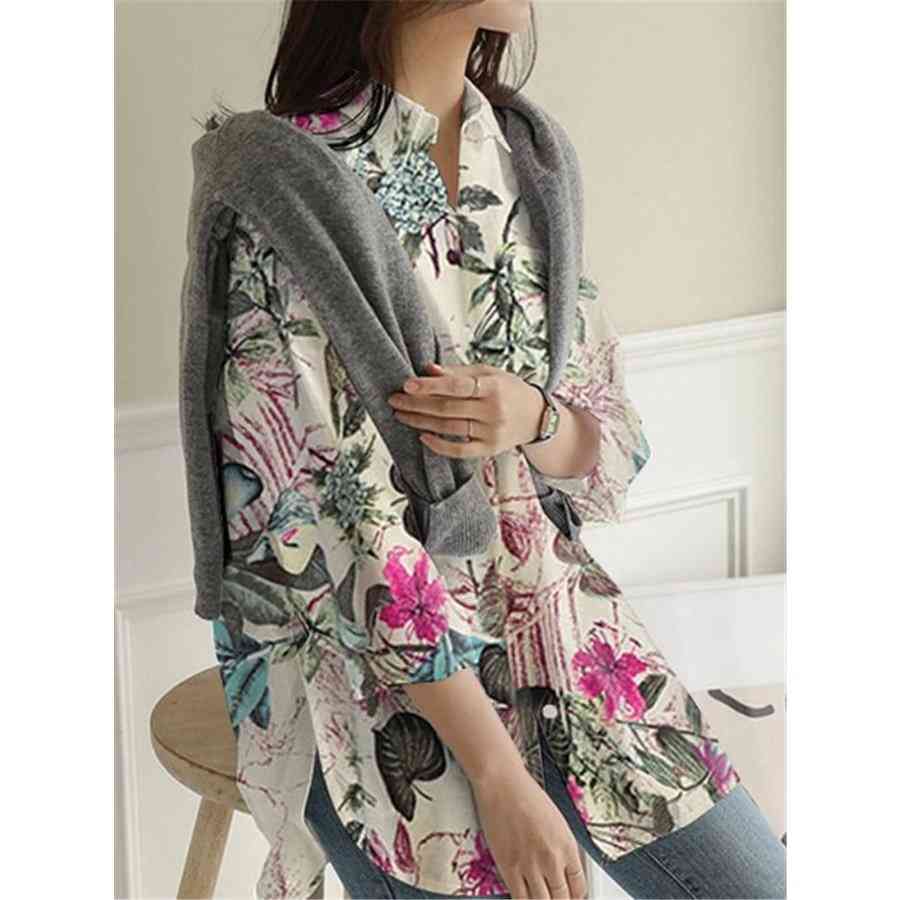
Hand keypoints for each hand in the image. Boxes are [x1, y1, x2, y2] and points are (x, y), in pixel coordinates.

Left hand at [387, 361, 543, 457]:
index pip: (456, 386)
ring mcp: (492, 433)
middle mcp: (494, 411)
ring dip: (421, 422)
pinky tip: (423, 436)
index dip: (430, 386)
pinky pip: (459, 450)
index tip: (407, 384)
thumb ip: (458, 372)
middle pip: (447, 408)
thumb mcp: (489, 373)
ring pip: (449, 428)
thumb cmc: (510, 390)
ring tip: (401, 415)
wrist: (538, 417)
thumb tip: (428, 369)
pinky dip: (439, 445)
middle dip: (417, 404)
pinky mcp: (489, 450)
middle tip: (395, 399)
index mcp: (494, 387)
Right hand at [469, 762, 587, 899]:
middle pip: (562, 898)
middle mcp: (552, 858)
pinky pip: (520, 898)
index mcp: (567, 845)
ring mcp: (530, 865)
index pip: (579, 886)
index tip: (571, 898)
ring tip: (541, 898)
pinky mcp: (508, 867)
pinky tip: (525, 898)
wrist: (502, 784)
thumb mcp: (556, 820)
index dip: (576, 897)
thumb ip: (562, 847)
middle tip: (556, 899)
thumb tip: (563, 869)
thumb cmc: (526, 794)